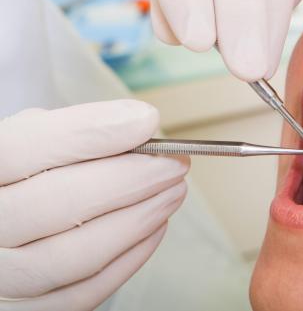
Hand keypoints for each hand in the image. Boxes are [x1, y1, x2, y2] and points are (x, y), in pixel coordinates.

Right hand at [0, 100, 188, 310]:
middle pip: (60, 202)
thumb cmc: (27, 178)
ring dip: (140, 219)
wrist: (6, 228)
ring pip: (77, 255)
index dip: (93, 132)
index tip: (146, 121)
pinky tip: (154, 226)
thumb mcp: (36, 142)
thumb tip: (141, 121)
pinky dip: (129, 257)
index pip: (25, 148)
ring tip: (173, 192)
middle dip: (133, 179)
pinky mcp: (26, 310)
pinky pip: (84, 293)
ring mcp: (0, 276)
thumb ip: (78, 131)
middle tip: (174, 165)